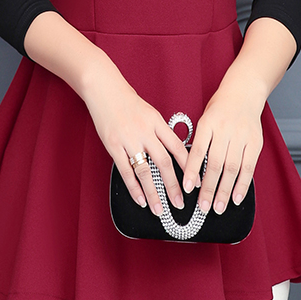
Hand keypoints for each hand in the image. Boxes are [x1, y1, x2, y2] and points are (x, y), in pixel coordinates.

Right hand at [84, 74, 189, 214]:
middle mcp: (145, 132)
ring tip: (160, 210)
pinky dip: (134, 188)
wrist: (105, 90)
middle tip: (180, 203)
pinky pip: (126, 171)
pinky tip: (140, 200)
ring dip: (154, 193)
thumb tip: (174, 152)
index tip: (196, 182)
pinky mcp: (113, 146)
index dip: (189, 167)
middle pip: (164, 163)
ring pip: (145, 171)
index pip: (178, 148)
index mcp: (157, 123)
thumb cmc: (128, 102)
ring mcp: (129, 140)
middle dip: (174, 186)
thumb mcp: (151, 113)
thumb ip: (161, 132)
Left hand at [181, 82, 264, 215]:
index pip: (198, 150)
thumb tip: (191, 172)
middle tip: (202, 207)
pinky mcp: (256, 142)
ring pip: (232, 168)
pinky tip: (236, 197)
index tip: (187, 189)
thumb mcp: (204, 118)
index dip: (192, 171)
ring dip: (225, 191)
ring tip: (218, 207)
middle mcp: (225, 129)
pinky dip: (242, 184)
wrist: (244, 91)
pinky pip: (249, 167)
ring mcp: (242, 136)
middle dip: (209, 188)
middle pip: (216, 163)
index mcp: (208, 123)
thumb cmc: (220, 108)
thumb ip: (200, 141)